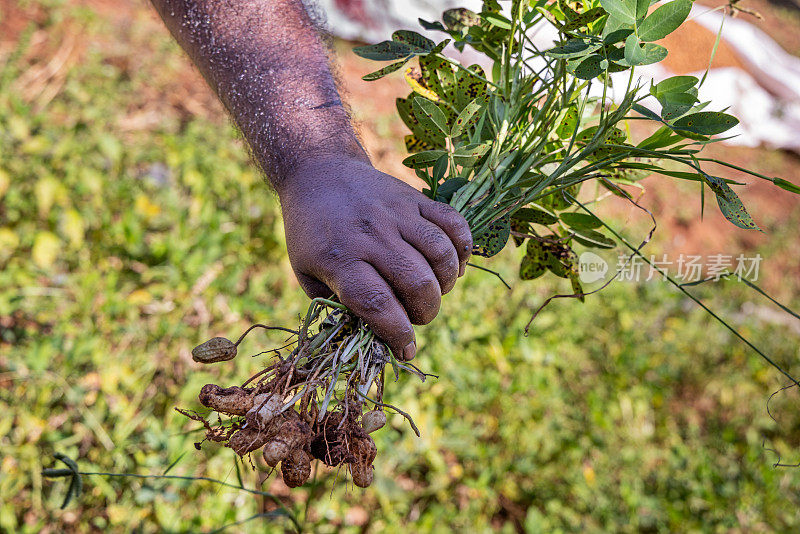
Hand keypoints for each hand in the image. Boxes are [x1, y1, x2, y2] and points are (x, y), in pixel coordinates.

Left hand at [277, 155, 471, 360]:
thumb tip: (373, 338)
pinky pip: (453, 222)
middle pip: (415, 282)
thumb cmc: (312, 234)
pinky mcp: (414, 198)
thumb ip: (337, 305)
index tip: (406, 349)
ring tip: (436, 290)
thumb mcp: (307, 273)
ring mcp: (396, 213)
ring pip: (440, 253)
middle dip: (425, 311)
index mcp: (340, 258)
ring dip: (446, 282)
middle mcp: (371, 234)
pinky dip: (462, 248)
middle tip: (418, 315)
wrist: (318, 174)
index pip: (377, 303)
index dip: (398, 333)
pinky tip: (453, 264)